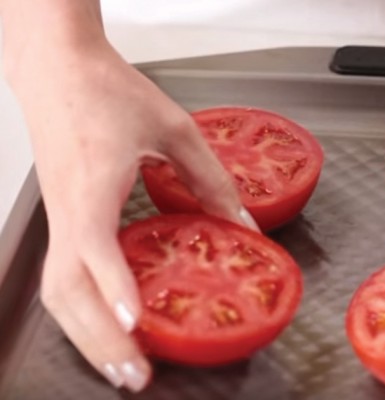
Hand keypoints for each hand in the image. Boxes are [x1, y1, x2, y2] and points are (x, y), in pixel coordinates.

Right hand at [7, 39, 256, 390]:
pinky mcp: (60, 219)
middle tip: (137, 374)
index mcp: (92, 182)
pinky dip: (85, 311)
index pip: (93, 244)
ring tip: (123, 366)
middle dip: (100, 338)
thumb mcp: (174, 129)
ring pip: (58, 292)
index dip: (114, 286)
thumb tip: (244, 222)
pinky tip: (111, 327)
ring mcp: (59, 218)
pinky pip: (63, 277)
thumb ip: (211, 178)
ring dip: (88, 335)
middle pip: (67, 291)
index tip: (136, 323)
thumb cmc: (106, 90)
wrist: (57, 68)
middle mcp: (68, 209)